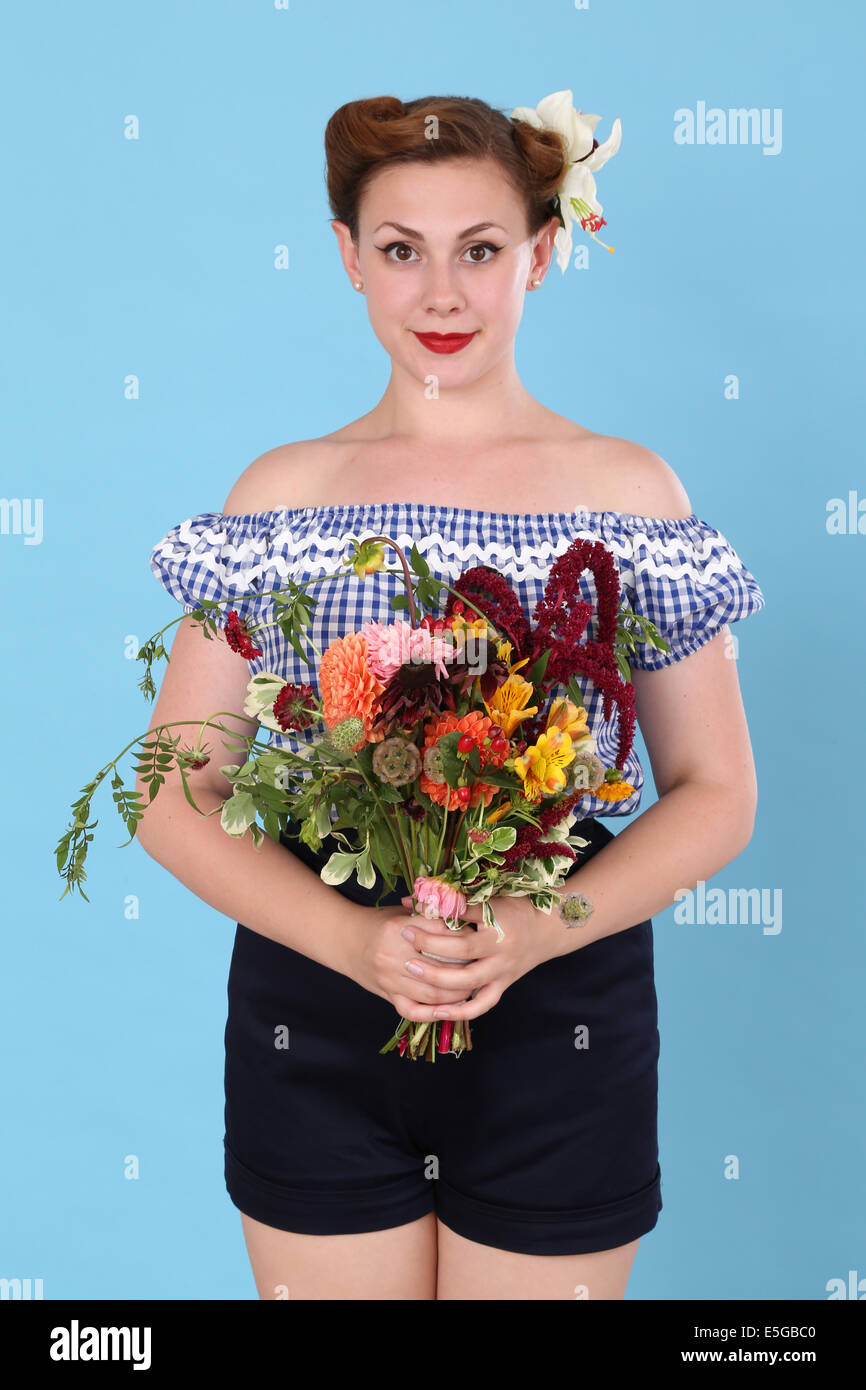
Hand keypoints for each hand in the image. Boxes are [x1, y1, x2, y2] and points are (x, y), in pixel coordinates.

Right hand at [348, 901, 481, 1021]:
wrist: (345, 939)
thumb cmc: (380, 923)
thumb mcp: (403, 912)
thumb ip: (430, 916)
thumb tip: (463, 919)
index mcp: (400, 927)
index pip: (442, 935)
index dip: (464, 938)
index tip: (476, 939)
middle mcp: (393, 953)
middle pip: (441, 966)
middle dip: (465, 969)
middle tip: (480, 966)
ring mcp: (389, 977)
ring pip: (431, 992)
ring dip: (456, 994)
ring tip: (471, 988)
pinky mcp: (387, 994)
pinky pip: (413, 1009)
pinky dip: (432, 1013)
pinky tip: (448, 1009)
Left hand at [392, 892, 548, 1021]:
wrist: (548, 930)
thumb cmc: (514, 909)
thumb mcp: (491, 897)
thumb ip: (456, 900)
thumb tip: (414, 897)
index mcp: (497, 922)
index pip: (462, 916)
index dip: (436, 912)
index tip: (412, 907)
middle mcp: (500, 949)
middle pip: (462, 950)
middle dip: (430, 945)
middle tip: (406, 936)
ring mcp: (502, 970)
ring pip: (468, 980)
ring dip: (437, 977)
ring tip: (410, 969)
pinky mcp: (503, 985)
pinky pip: (481, 1004)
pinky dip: (460, 1011)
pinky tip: (437, 1011)